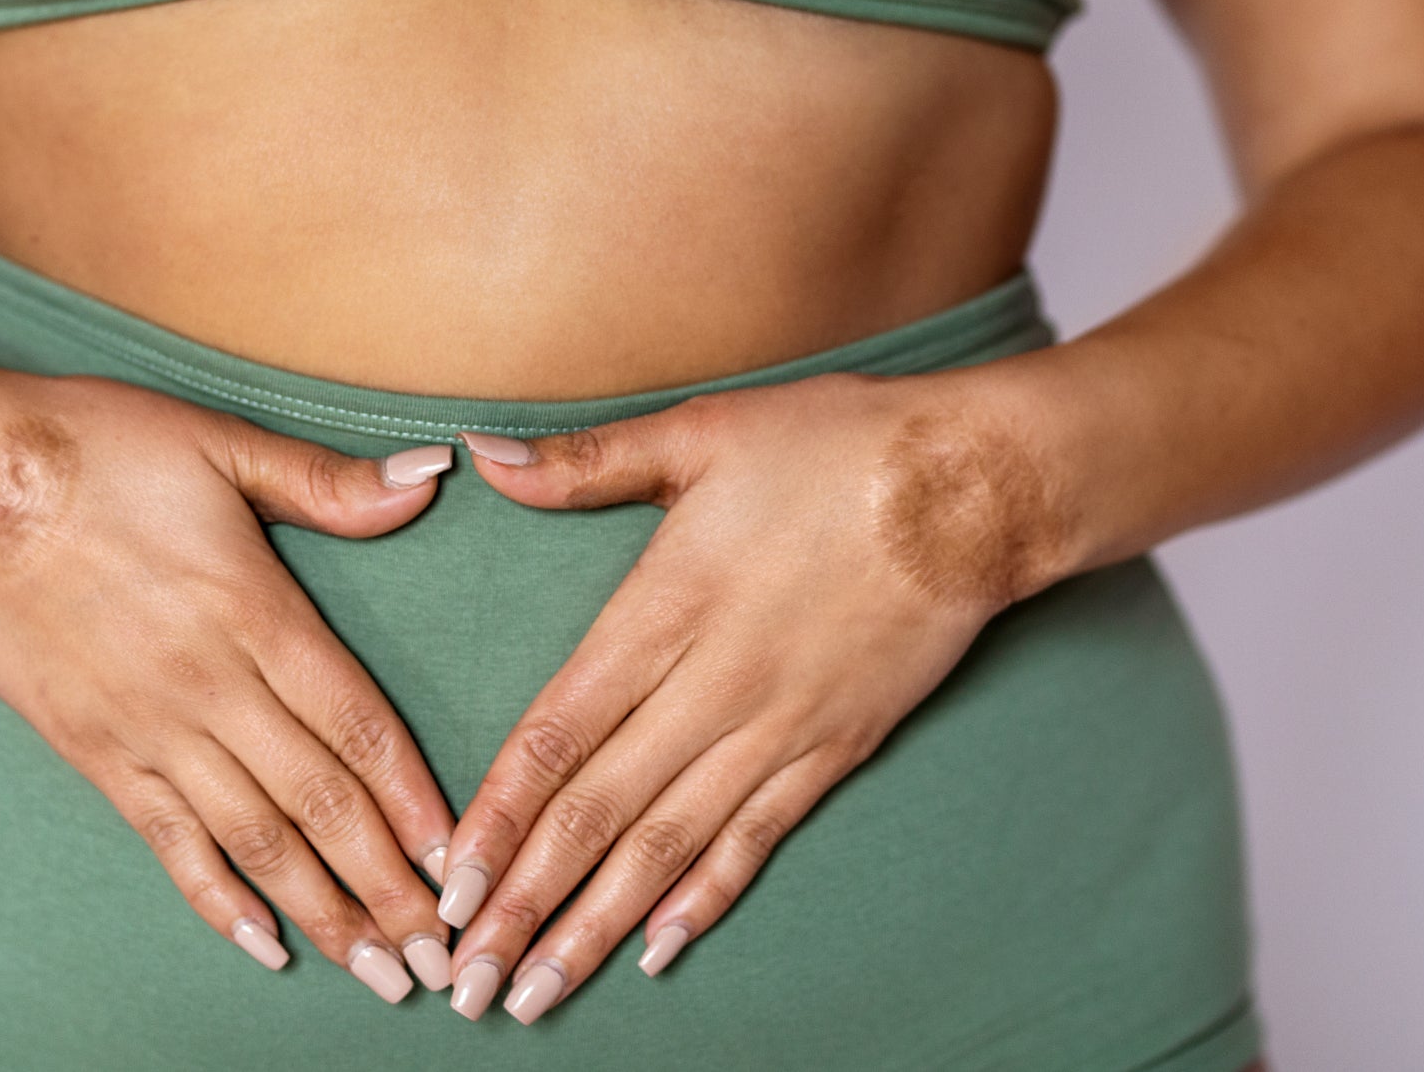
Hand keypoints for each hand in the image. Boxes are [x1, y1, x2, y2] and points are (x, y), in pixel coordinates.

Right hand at [0, 370, 465, 1002]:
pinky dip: (216, 899)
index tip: (459, 862)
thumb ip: (326, 483)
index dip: (416, 801)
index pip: (359, 726)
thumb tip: (429, 477)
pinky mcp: (92, 750)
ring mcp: (148, 726)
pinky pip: (167, 841)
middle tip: (440, 959)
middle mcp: (211, 684)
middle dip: (387, 888)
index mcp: (257, 611)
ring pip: (254, 839)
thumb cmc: (92, 446)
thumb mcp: (220, 443)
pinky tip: (260, 945)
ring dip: (321, 912)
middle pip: (320, 803)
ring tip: (376, 973)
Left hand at [430, 367, 1072, 1022]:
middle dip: (523, 903)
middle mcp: (713, 686)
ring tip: (536, 992)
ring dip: (594, 927)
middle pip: (597, 813)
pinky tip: (656, 949)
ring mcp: (777, 727)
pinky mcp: (834, 747)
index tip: (446, 880)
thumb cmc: (836, 445)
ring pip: (668, 847)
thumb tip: (479, 454)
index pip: (555, 734)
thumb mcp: (701, 432)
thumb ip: (583, 462)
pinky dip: (704, 898)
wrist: (977, 486)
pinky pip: (756, 839)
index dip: (495, 815)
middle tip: (466, 978)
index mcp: (664, 608)